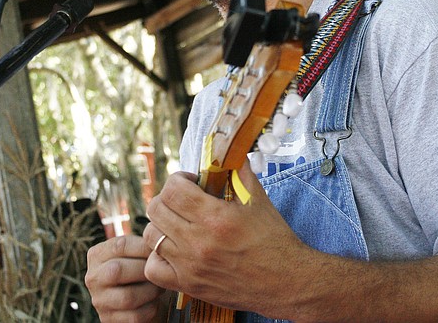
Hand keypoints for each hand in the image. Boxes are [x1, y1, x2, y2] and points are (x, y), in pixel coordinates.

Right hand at [84, 234, 166, 321]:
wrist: (139, 301)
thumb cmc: (140, 270)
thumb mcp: (135, 253)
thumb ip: (141, 244)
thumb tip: (159, 234)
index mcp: (97, 254)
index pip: (120, 245)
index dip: (145, 247)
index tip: (161, 251)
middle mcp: (92, 277)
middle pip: (118, 271)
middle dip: (146, 270)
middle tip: (160, 271)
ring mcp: (99, 300)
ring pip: (127, 297)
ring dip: (151, 291)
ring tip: (160, 287)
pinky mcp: (109, 319)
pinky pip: (134, 315)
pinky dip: (151, 308)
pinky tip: (155, 302)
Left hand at [142, 162, 308, 314]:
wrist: (286, 281)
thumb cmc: (274, 240)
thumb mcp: (259, 200)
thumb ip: (240, 171)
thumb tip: (229, 151)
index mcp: (215, 218)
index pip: (173, 189)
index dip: (178, 179)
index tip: (190, 182)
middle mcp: (198, 242)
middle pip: (156, 210)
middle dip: (167, 198)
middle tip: (183, 200)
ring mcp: (190, 267)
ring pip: (151, 236)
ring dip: (162, 224)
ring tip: (179, 223)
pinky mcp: (188, 286)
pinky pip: (153, 268)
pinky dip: (157, 256)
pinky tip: (174, 250)